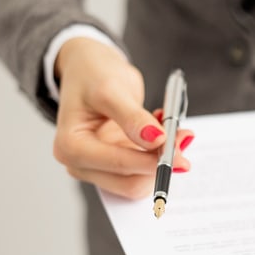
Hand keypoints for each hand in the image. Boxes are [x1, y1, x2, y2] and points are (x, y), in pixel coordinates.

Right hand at [52, 38, 193, 198]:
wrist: (89, 71)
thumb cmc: (92, 76)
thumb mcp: (111, 89)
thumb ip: (132, 117)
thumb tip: (156, 141)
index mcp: (71, 147)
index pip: (119, 166)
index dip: (152, 161)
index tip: (178, 149)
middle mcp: (81, 165)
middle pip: (131, 183)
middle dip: (160, 164)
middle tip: (183, 136)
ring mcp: (98, 169)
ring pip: (141, 181)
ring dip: (162, 161)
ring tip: (173, 129)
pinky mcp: (115, 167)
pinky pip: (144, 172)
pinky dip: (159, 156)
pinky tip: (162, 133)